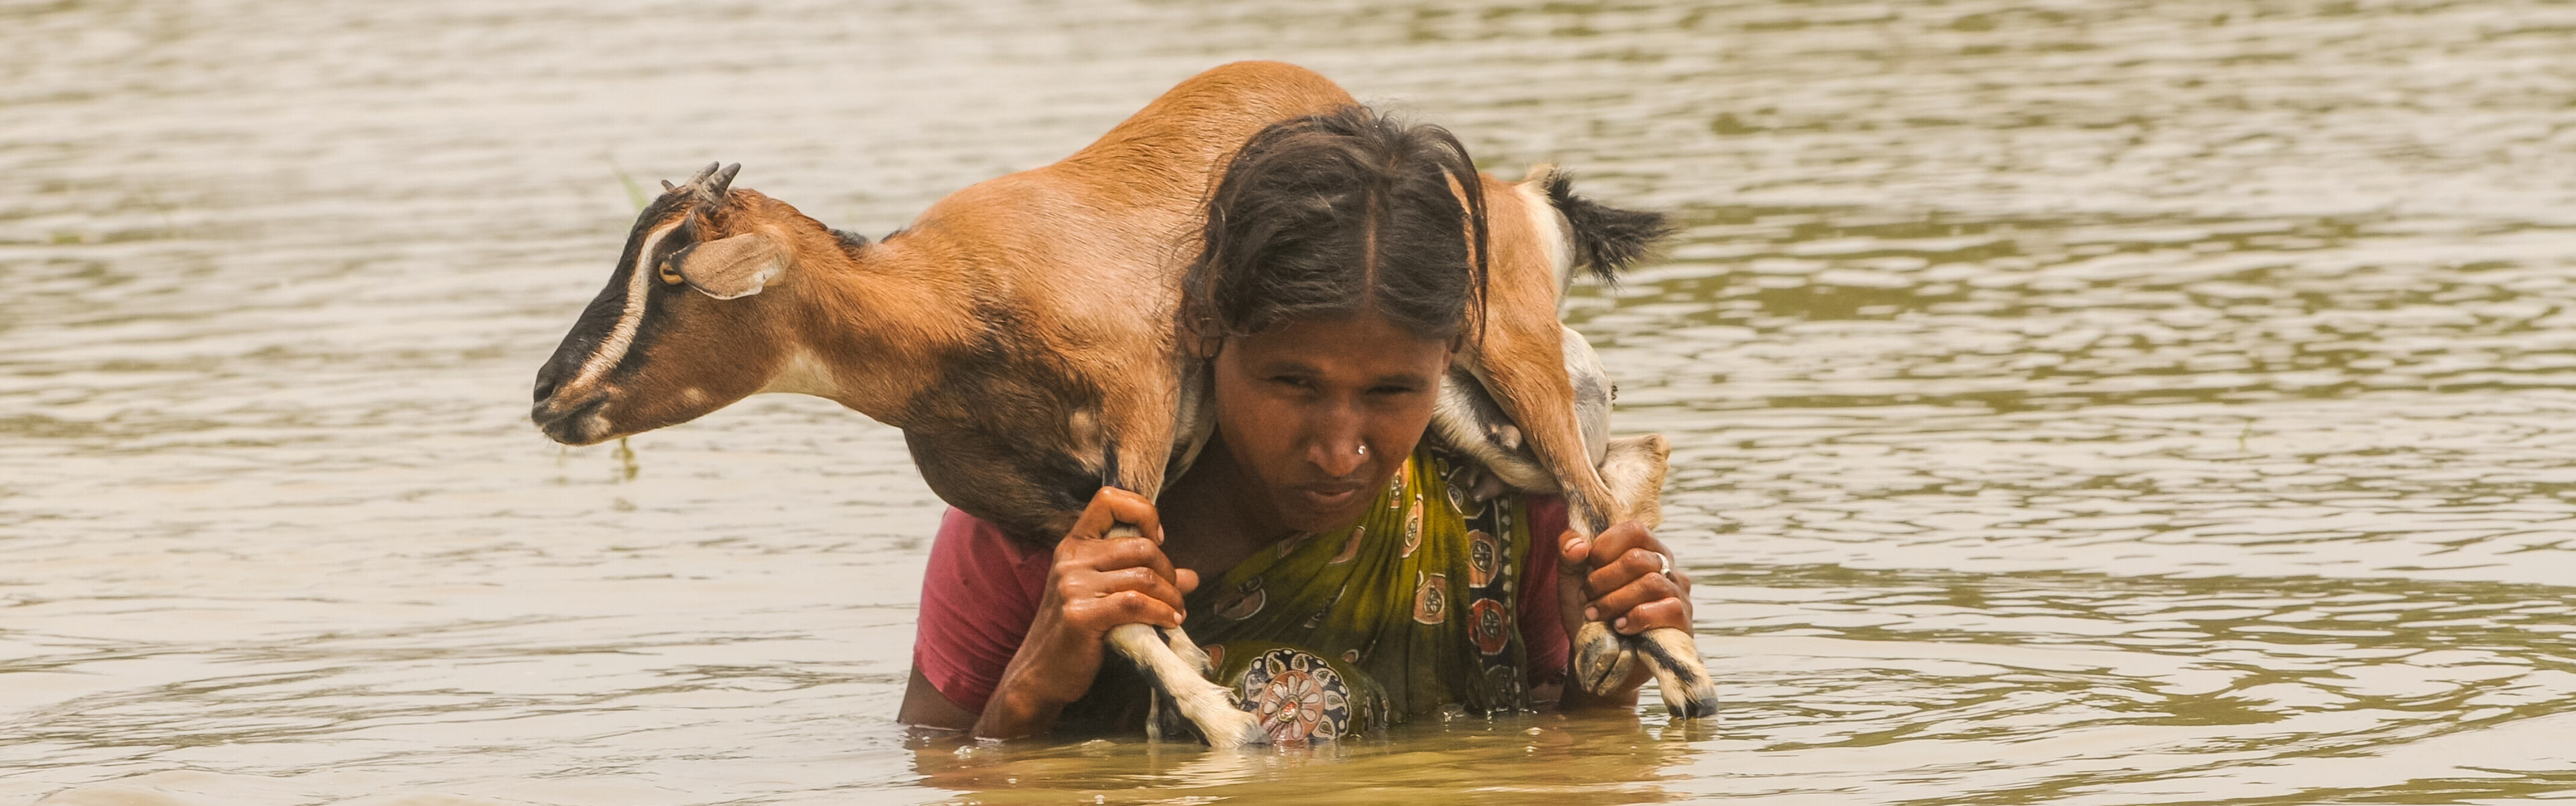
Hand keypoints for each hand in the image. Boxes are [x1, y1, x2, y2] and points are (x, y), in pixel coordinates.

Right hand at [975, 487, 1199, 737]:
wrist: (1041, 674)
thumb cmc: (1075, 633)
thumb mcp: (1105, 596)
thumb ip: (1143, 579)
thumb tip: (1191, 576)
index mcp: (1074, 544)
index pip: (1109, 499)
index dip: (1143, 512)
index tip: (1157, 540)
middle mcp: (1071, 558)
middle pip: (1141, 546)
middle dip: (1168, 571)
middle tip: (1175, 595)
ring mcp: (1072, 586)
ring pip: (1144, 576)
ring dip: (1171, 597)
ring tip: (1176, 613)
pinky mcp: (1080, 615)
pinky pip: (1136, 604)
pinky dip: (1162, 613)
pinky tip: (1170, 623)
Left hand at [1559, 520, 1691, 634]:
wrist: (1599, 658)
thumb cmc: (1590, 613)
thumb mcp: (1571, 579)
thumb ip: (1568, 552)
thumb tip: (1578, 546)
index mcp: (1644, 548)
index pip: (1634, 530)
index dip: (1605, 547)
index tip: (1587, 568)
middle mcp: (1666, 566)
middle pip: (1638, 558)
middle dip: (1603, 580)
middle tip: (1587, 599)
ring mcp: (1679, 593)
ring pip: (1651, 583)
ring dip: (1615, 601)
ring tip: (1597, 615)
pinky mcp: (1683, 620)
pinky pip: (1668, 609)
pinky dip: (1636, 618)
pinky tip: (1619, 627)